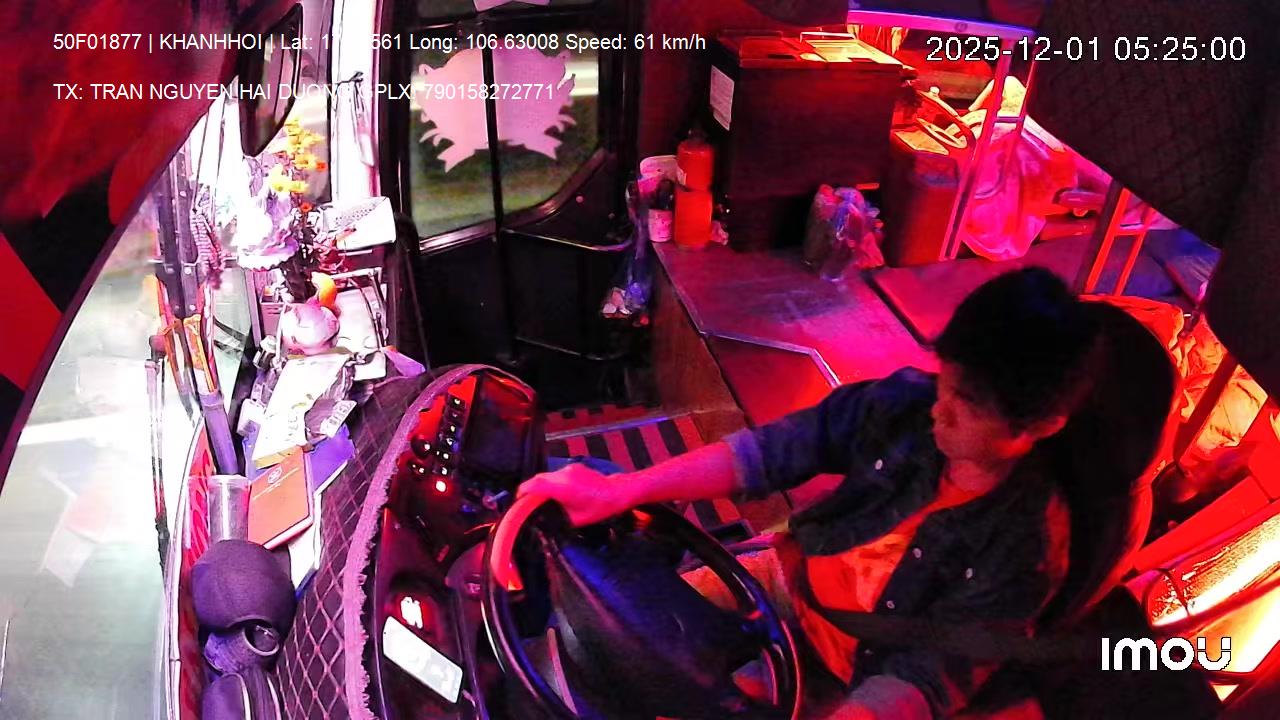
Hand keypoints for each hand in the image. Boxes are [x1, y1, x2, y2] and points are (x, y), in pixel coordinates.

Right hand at [516, 462, 636, 526]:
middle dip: (530, 490)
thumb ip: (556, 518)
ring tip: (542, 500)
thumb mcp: (575, 520)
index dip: (522, 493)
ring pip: (547, 476)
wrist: (617, 492)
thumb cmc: (598, 508)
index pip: (534, 485)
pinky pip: (556, 474)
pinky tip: (556, 494)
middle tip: (527, 503)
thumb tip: (542, 519)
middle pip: (538, 479)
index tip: (517, 501)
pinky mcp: (573, 467)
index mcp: (562, 488)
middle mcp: (563, 475)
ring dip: (541, 486)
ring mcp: (569, 469)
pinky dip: (552, 483)